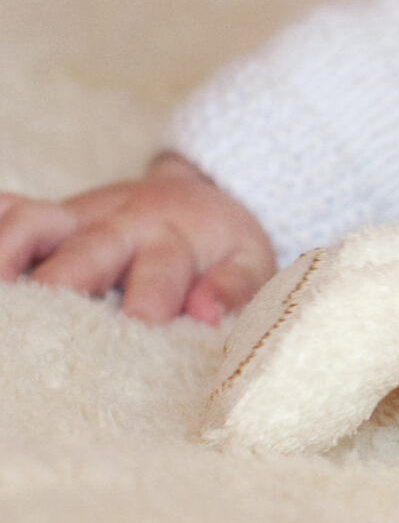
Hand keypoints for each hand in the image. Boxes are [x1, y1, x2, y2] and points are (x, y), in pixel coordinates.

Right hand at [0, 153, 275, 323]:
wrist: (202, 192)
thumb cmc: (222, 249)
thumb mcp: (249, 264)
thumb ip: (234, 290)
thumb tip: (204, 314)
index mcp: (177, 241)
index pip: (161, 273)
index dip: (149, 303)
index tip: (139, 326)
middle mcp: (123, 226)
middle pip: (89, 251)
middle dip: (66, 285)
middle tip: (44, 330)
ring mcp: (80, 219)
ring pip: (35, 223)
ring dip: (9, 254)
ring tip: (0, 296)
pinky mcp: (50, 218)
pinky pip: (12, 210)